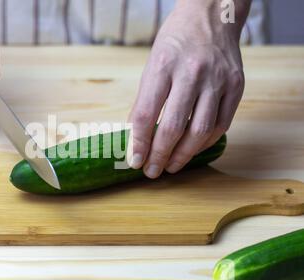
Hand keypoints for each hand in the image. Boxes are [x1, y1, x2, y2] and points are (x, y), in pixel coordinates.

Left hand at [129, 0, 249, 177]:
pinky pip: (221, 124)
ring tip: (171, 166)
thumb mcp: (151, 65)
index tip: (134, 160)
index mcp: (163, 65)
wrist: (211, 16)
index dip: (139, 142)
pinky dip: (205, 142)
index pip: (147, 113)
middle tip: (151, 171)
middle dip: (160, 155)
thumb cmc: (175, 42)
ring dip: (183, 155)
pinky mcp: (236, 86)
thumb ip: (145, 100)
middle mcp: (192, 73)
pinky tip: (192, 149)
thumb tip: (137, 136)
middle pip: (174, 127)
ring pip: (200, 131)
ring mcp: (218, 80)